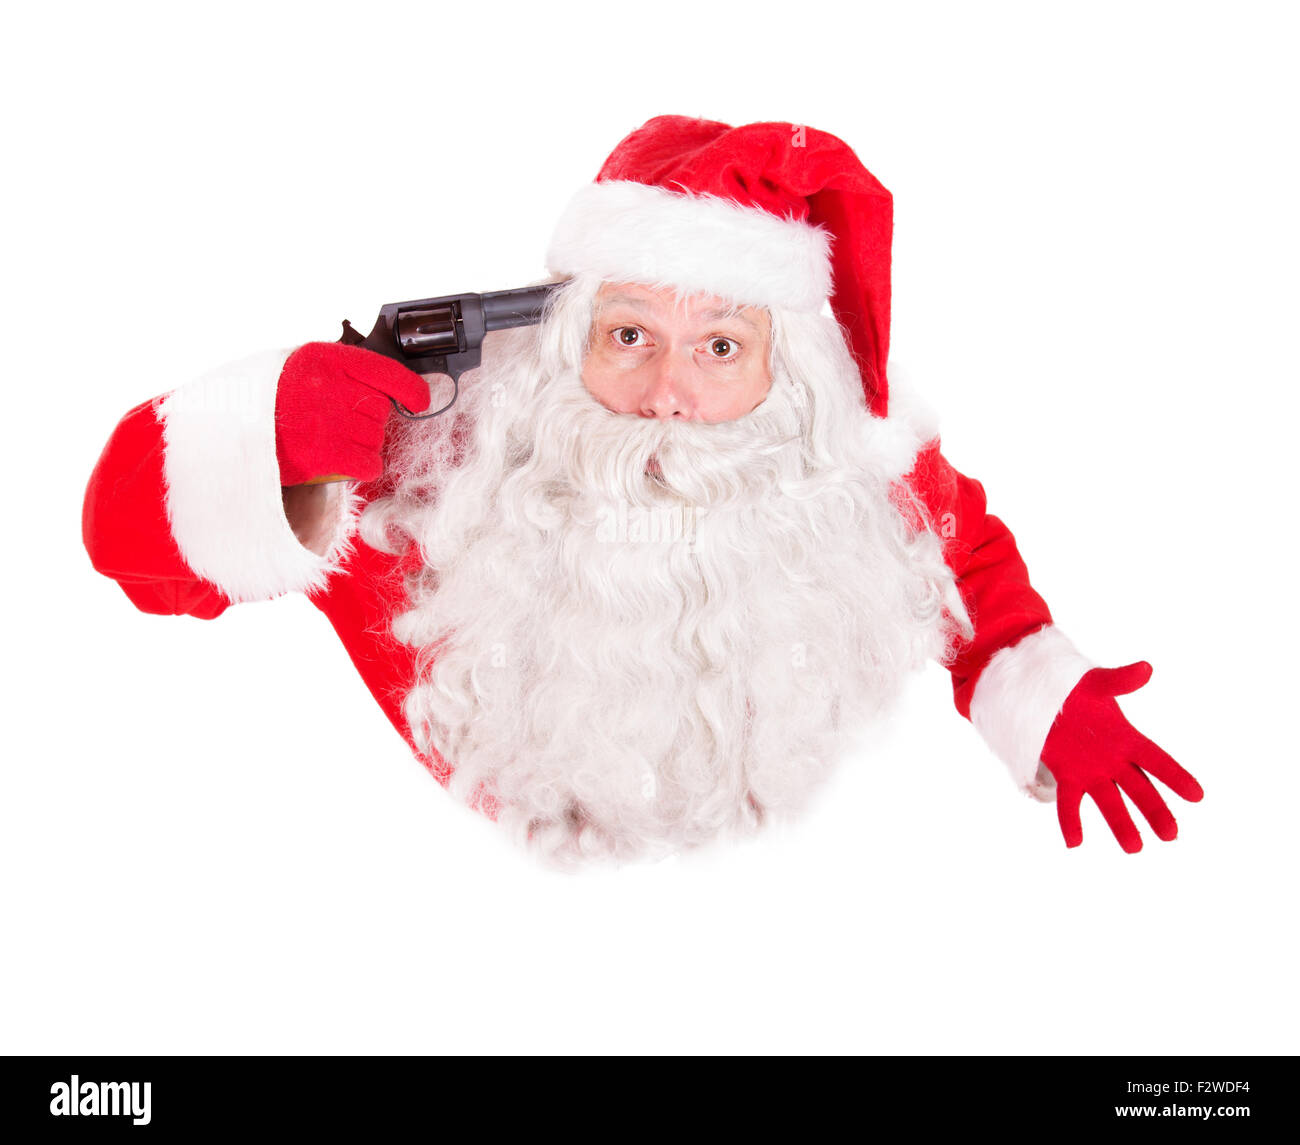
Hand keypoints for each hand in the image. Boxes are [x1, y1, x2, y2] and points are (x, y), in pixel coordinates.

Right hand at [274, 342, 430, 485]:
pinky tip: (346, 462)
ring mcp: (327, 421)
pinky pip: (369, 463)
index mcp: (324, 359)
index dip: (409, 388)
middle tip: (339, 424)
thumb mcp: (302, 370)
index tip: (419, 400)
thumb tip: (389, 389)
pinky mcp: (324, 454)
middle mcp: (328, 387)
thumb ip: (341, 373)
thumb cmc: (271, 402)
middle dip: (368, 420)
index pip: (384, 371)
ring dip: (363, 443)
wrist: (230, 430)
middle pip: (379, 409)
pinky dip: (364, 466)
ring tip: (331, 440)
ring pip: (376, 437)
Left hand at [1040, 661, 1202, 852]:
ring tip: (1134, 848)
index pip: (1156, 760)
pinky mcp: (1067, 776)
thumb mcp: (1096, 683)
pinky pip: (1070, 803)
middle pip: (1139, 788)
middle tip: (1170, 835)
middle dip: (1155, 810)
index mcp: (1126, 737)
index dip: (1175, 776)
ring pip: (1110, 801)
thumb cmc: (1076, 688)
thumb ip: (1119, 680)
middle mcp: (1113, 759)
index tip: (1198, 796)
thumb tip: (1146, 668)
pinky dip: (1071, 822)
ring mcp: (1091, 771)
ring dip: (1121, 824)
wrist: (1042, 694)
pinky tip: (1073, 843)